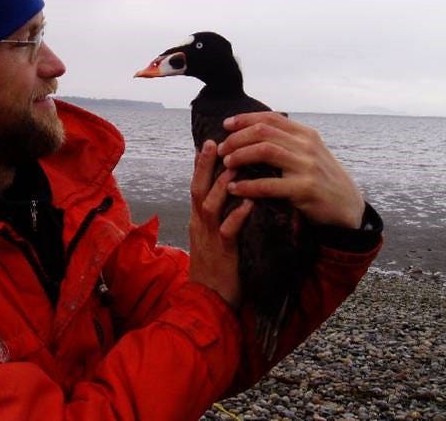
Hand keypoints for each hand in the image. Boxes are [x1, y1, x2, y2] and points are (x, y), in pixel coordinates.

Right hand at [188, 140, 253, 309]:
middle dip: (204, 166)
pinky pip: (228, 230)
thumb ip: (217, 219)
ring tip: (234, 165)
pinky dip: (238, 215)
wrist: (207, 303)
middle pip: (197, 190)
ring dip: (221, 185)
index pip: (196, 187)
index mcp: (197, 221)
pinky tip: (249, 203)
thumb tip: (229, 199)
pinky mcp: (221, 253)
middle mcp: (199, 226)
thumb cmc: (215, 271)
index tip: (207, 143)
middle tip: (212, 142)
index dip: (200, 166)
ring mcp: (208, 239)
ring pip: (210, 205)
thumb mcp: (211, 240)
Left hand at [217, 112, 364, 228]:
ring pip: (265, 151)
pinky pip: (269, 184)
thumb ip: (289, 142)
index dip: (245, 119)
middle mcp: (307, 146)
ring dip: (240, 156)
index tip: (226, 125)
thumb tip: (254, 131)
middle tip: (221, 149)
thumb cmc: (322, 179)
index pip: (270, 118)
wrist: (347, 207)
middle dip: (237, 139)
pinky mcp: (305, 189)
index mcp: (306, 134)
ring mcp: (307, 166)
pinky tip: (234, 188)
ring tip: (227, 164)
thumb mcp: (310, 154)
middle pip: (263, 132)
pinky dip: (247, 185)